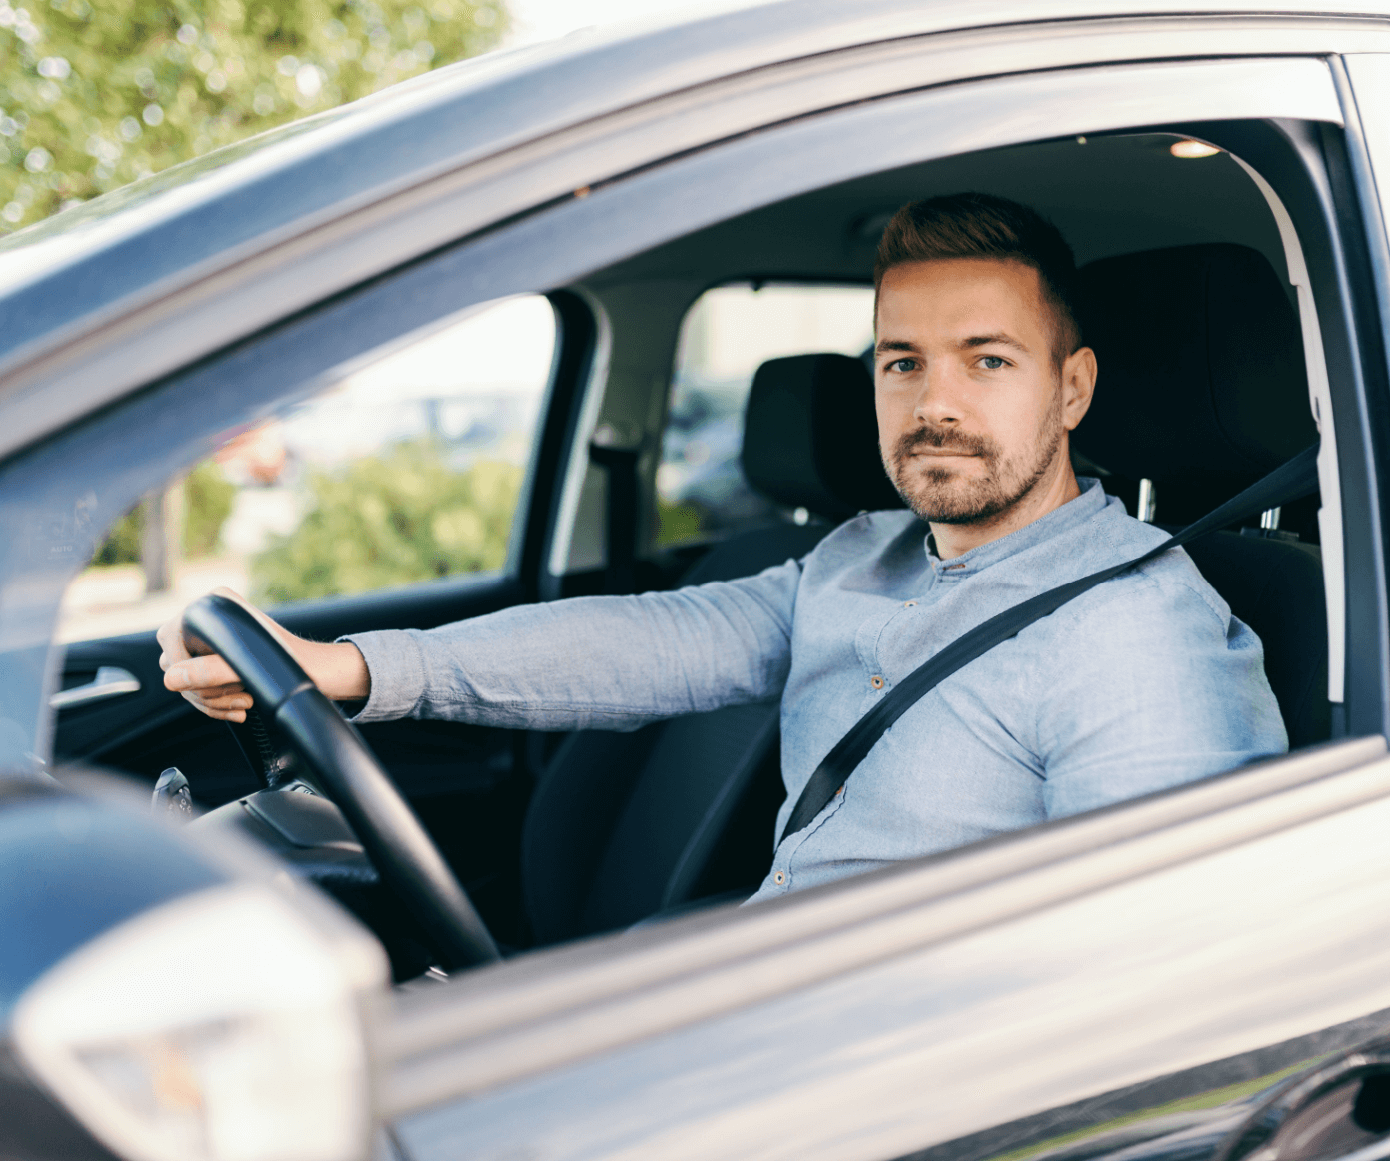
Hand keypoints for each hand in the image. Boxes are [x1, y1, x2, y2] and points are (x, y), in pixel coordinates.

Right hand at [157, 587, 369, 721]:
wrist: (317, 673)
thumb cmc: (291, 664)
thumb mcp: (246, 670)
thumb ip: (208, 672)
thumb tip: (172, 679)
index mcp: (215, 603)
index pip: (171, 637)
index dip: (185, 668)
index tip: (213, 686)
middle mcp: (209, 618)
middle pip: (175, 662)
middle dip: (204, 689)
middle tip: (240, 695)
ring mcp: (210, 639)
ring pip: (184, 680)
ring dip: (213, 700)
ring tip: (246, 701)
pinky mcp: (216, 660)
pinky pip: (196, 687)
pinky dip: (216, 704)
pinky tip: (240, 707)